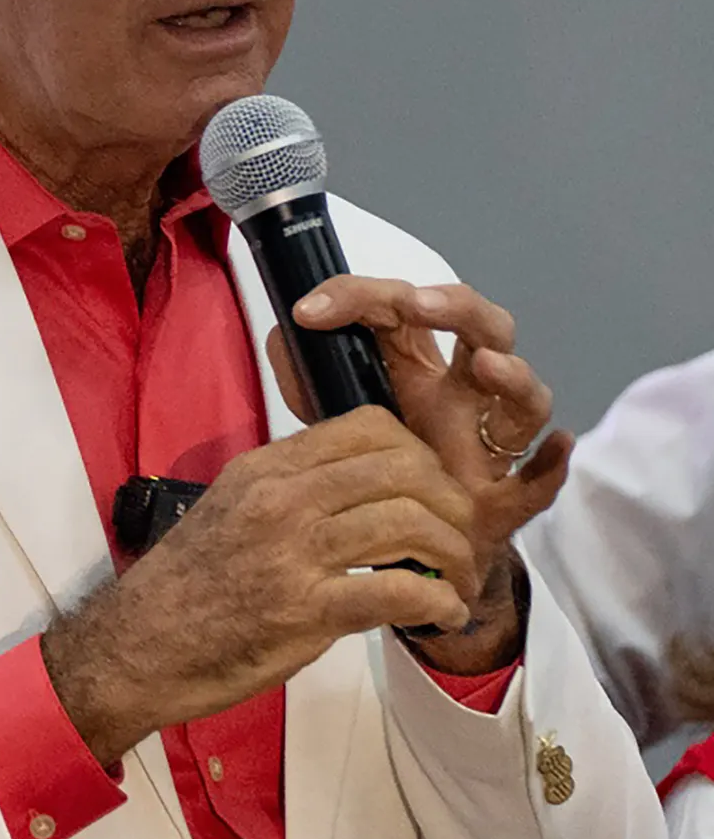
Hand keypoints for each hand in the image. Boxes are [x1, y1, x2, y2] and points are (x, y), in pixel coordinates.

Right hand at [42, 406, 478, 767]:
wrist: (137, 646)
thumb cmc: (188, 585)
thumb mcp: (232, 511)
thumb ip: (292, 494)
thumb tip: (364, 496)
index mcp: (266, 468)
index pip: (369, 427)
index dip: (421, 455)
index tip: (432, 493)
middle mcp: (282, 499)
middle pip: (404, 469)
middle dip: (453, 505)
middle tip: (461, 540)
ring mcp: (293, 553)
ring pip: (412, 523)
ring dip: (456, 557)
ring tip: (458, 583)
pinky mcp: (304, 611)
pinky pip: (399, 591)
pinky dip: (438, 603)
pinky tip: (440, 615)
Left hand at [284, 276, 569, 668]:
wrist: (394, 542)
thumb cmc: (370, 460)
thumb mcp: (328, 406)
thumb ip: (306, 371)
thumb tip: (282, 333)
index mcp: (419, 361)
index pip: (401, 306)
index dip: (358, 296)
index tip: (307, 312)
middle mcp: (462, 391)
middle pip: (487, 328)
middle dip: (458, 309)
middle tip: (417, 306)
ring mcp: (486, 442)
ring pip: (525, 400)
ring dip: (512, 377)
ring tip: (484, 364)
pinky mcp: (499, 498)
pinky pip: (539, 481)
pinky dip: (553, 465)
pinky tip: (556, 447)